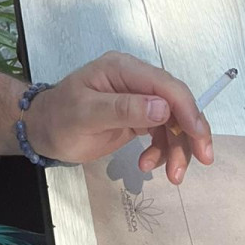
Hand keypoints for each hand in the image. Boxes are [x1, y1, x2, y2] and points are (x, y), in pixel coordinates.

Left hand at [23, 52, 213, 184]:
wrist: (43, 130)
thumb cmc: (59, 118)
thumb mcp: (87, 114)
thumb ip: (123, 109)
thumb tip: (162, 107)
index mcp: (122, 69)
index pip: (165, 84)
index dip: (187, 109)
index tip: (199, 137)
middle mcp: (134, 79)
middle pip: (176, 103)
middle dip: (190, 132)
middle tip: (201, 161)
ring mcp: (137, 99)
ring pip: (173, 122)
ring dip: (177, 148)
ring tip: (171, 176)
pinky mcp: (137, 117)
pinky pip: (162, 133)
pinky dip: (162, 151)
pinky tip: (148, 165)